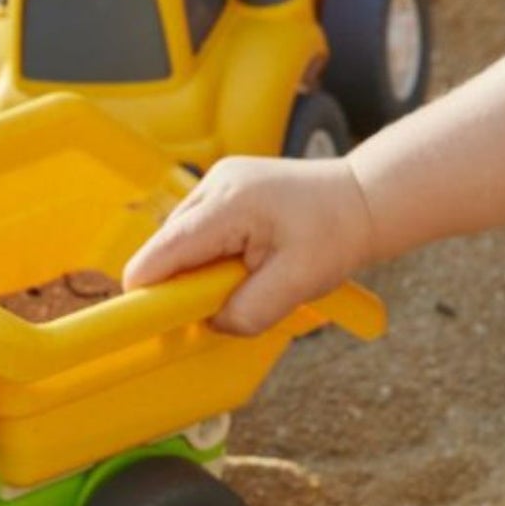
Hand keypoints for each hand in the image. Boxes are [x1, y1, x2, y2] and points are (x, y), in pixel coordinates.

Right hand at [122, 155, 371, 334]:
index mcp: (230, 204)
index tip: (142, 319)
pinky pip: (198, 229)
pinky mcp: (223, 188)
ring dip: (198, 268)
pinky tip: (241, 262)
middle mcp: (215, 184)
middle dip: (181, 282)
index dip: (149, 287)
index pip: (167, 249)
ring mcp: (217, 181)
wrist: (363, 199)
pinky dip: (209, 254)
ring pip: (180, 238)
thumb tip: (212, 324)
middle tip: (216, 306)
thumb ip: (249, 311)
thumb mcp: (297, 284)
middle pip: (167, 245)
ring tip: (242, 277)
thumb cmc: (336, 234)